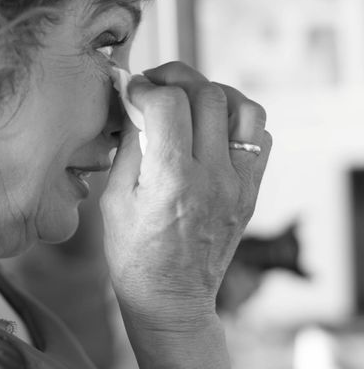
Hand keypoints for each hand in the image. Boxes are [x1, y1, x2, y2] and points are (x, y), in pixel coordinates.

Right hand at [100, 62, 270, 328]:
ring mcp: (238, 183)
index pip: (168, 104)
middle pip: (208, 95)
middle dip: (177, 78)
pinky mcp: (250, 190)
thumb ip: (128, 145)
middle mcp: (212, 177)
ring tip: (189, 99)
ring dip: (214, 93)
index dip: (145, 86)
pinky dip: (236, 118)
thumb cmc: (134, 254)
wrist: (171, 296)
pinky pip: (259, 135)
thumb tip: (133, 104)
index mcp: (172, 180)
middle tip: (157, 84)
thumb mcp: (114, 199)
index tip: (133, 90)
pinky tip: (211, 127)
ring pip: (245, 108)